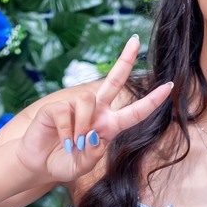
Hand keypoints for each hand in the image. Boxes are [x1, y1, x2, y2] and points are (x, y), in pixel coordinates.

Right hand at [10, 35, 172, 185]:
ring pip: (89, 101)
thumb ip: (94, 154)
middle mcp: (95, 112)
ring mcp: (75, 107)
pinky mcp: (56, 107)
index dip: (151, 101)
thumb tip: (95, 135)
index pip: (134, 112)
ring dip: (84, 126)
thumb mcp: (83, 166)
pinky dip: (67, 131)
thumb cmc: (63, 164)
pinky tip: (63, 140)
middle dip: (125, 60)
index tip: (168, 86)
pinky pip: (67, 113)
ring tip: (75, 144)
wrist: (38, 165)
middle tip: (135, 40)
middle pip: (114, 81)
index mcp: (108, 126)